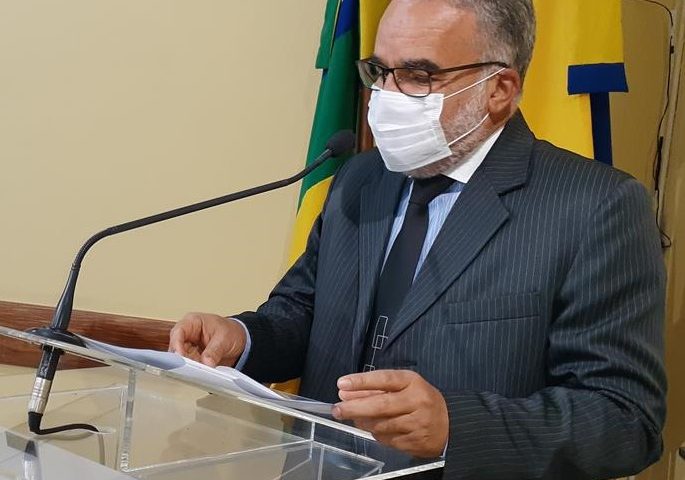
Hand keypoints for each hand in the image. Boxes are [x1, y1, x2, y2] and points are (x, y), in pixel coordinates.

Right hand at [168, 312, 245, 366]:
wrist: (241, 341)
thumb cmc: (231, 331)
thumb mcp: (224, 338)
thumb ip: (214, 351)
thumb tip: (206, 362)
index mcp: (193, 322)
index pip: (178, 333)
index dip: (177, 345)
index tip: (182, 357)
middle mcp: (187, 335)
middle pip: (176, 348)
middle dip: (183, 359)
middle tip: (192, 368)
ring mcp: (189, 347)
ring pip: (181, 359)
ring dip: (189, 366)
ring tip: (200, 371)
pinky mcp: (193, 359)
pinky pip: (189, 366)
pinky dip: (194, 371)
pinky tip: (201, 373)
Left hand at [332, 370, 447, 457]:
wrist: (449, 425)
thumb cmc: (420, 400)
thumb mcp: (404, 387)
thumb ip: (376, 388)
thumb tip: (346, 393)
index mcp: (413, 382)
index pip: (384, 379)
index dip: (362, 381)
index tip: (342, 384)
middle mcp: (416, 402)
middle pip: (381, 405)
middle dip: (355, 407)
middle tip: (337, 409)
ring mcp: (416, 424)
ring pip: (381, 425)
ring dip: (363, 422)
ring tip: (354, 418)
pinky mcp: (414, 442)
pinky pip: (387, 439)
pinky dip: (376, 434)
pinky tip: (374, 428)